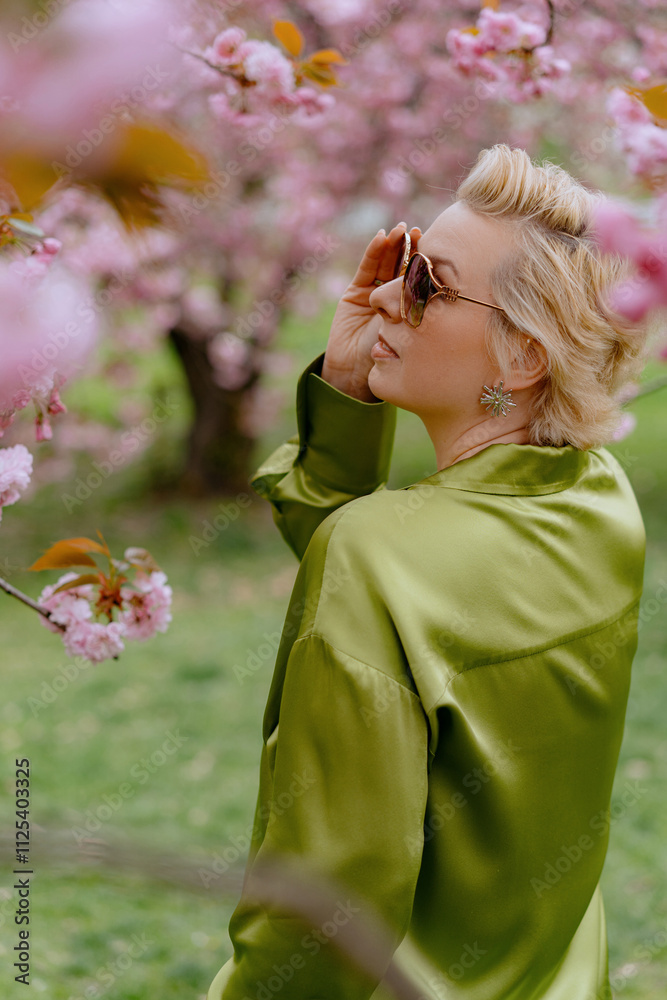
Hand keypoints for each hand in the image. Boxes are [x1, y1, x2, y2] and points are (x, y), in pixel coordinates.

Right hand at [321, 222, 421, 401]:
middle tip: (421, 232)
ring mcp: (373, 294)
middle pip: (403, 265)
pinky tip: (382, 237)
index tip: (438, 245)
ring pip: (386, 262)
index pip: (422, 276)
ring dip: (394, 245)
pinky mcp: (354, 293)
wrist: (360, 375)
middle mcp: (394, 298)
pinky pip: (366, 268)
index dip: (428, 260)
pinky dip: (374, 251)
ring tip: (402, 230)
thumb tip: (455, 286)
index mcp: (412, 307)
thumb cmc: (395, 359)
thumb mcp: (416, 330)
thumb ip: (427, 309)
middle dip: (411, 247)